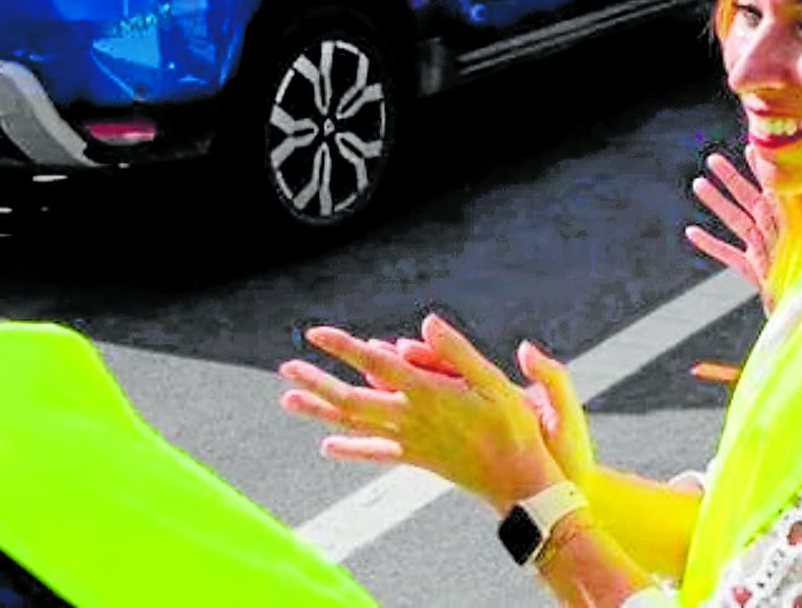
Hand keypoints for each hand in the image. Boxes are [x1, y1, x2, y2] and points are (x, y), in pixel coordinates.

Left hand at [279, 317, 563, 512]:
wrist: (516, 478)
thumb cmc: (511, 425)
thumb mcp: (493, 380)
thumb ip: (457, 351)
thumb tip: (426, 322)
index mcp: (428, 393)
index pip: (375, 364)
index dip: (343, 348)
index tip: (315, 333)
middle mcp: (411, 418)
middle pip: (350, 400)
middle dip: (317, 381)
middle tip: (286, 367)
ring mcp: (409, 441)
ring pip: (355, 425)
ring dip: (320, 412)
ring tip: (290, 400)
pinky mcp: (415, 458)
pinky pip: (373, 453)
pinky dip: (349, 447)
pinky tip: (328, 445)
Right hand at [379, 338, 587, 476]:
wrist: (566, 488)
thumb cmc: (569, 450)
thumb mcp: (562, 411)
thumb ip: (548, 377)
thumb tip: (525, 348)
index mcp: (498, 390)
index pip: (457, 367)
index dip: (429, 355)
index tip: (400, 346)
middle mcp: (475, 405)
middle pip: (429, 383)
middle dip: (394, 370)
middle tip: (361, 356)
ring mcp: (464, 428)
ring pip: (417, 409)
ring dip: (385, 398)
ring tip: (351, 387)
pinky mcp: (458, 454)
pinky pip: (419, 441)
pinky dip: (390, 438)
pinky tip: (363, 437)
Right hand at [686, 151, 777, 310]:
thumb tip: (797, 205)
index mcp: (793, 230)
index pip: (776, 195)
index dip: (763, 173)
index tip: (752, 150)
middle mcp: (775, 236)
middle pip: (751, 201)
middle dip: (732, 180)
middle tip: (713, 159)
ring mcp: (762, 251)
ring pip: (736, 222)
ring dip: (717, 203)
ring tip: (699, 183)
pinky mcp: (753, 270)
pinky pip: (728, 254)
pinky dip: (710, 244)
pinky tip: (692, 232)